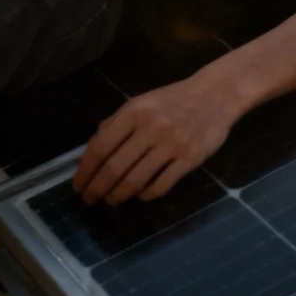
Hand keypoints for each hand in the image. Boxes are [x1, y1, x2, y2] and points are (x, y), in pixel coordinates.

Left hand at [73, 79, 234, 205]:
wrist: (216, 94)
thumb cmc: (174, 99)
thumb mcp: (142, 102)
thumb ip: (116, 123)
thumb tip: (91, 150)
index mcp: (135, 111)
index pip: (100, 147)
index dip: (85, 171)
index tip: (78, 187)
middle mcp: (151, 127)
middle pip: (115, 168)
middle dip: (97, 189)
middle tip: (90, 200)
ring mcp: (171, 144)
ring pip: (135, 180)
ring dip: (118, 196)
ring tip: (112, 201)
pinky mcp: (189, 159)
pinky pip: (161, 185)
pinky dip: (145, 195)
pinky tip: (140, 195)